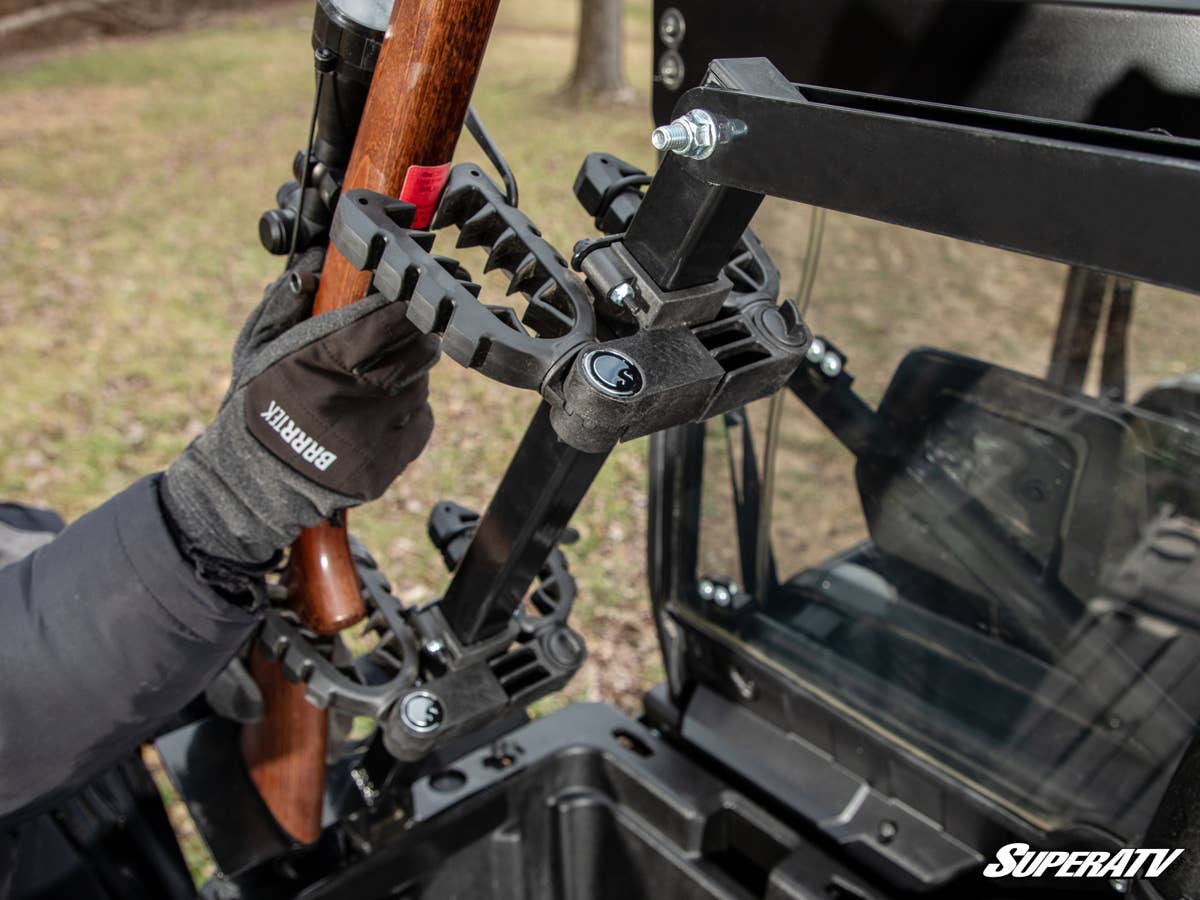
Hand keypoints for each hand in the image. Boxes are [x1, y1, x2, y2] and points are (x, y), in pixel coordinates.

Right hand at [162, 249, 438, 571]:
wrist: (257, 481)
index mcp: (323, 361)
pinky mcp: (390, 461)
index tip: (410, 294)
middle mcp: (355, 396)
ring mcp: (376, 432)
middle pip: (418, 350)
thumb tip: (312, 266)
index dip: (405, 304)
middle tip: (407, 332)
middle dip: (418, 336)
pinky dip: (412, 412)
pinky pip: (422, 421)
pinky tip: (384, 412)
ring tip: (382, 379)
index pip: (387, 320)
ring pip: (421, 385)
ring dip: (411, 375)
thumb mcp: (258, 351)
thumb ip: (284, 306)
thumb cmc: (259, 406)